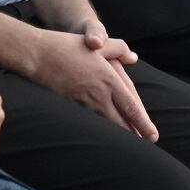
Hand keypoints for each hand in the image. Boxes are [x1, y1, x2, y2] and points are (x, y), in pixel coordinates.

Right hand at [31, 22, 158, 140]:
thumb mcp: (97, 45)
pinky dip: (99, 129)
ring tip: (129, 144)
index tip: (153, 135)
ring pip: (106, 124)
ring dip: (118, 135)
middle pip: (121, 121)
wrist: (36, 55)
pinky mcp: (70, 105)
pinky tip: (102, 134)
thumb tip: (133, 57)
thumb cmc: (67, 46)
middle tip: (146, 145)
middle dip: (135, 135)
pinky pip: (89, 121)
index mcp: (109, 79)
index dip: (143, 123)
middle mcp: (99, 93)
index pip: (131, 107)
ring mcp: (84, 101)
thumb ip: (118, 48)